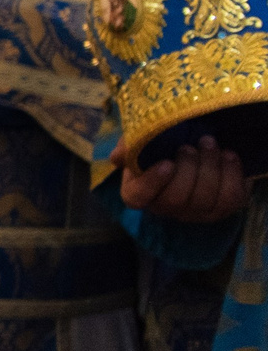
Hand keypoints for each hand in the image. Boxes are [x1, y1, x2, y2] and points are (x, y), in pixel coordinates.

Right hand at [118, 136, 248, 222]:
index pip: (138, 197)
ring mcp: (195, 212)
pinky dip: (231, 174)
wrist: (198, 143)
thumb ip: (130, 144)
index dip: (152, 183)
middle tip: (190, 146)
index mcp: (138, 192)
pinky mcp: (222, 208)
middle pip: (175, 199)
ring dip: (210, 167)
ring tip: (209, 143)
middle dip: (187, 170)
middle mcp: (165, 208)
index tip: (166, 163)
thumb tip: (118, 157)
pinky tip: (228, 154)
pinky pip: (230, 198)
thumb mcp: (143, 138)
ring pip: (204, 199)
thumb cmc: (164, 142)